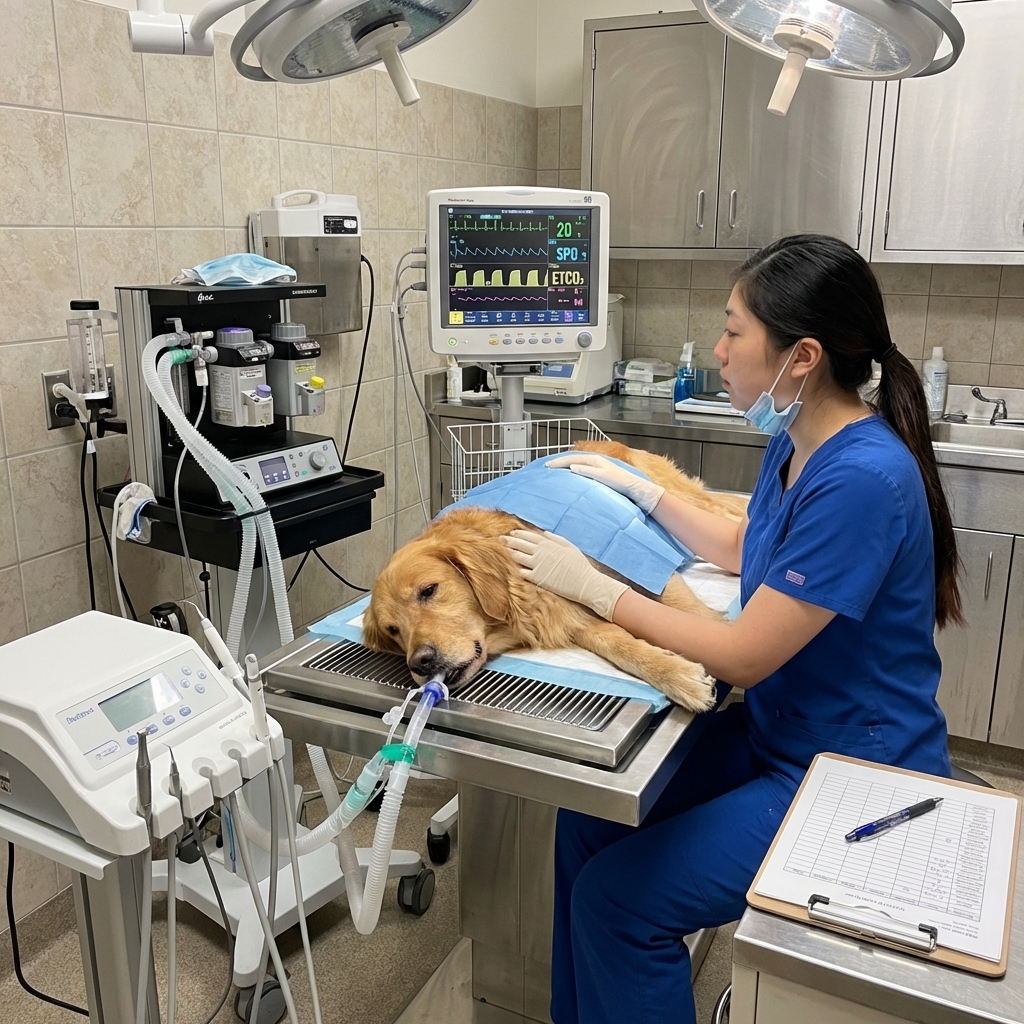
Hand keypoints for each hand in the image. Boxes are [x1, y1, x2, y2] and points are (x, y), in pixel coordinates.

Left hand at [501, 529, 629, 620]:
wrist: (585, 583)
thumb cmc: (580, 565)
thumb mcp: (570, 547)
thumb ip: (556, 539)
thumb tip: (545, 533)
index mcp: (549, 544)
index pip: (529, 536)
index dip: (518, 534)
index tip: (511, 533)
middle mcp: (541, 552)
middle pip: (520, 544)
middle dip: (508, 541)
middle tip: (499, 540)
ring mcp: (538, 565)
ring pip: (517, 557)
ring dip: (508, 553)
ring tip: (500, 551)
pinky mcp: (537, 578)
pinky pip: (521, 572)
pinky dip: (514, 569)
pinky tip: (507, 568)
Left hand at [546, 453, 664, 513]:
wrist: (635, 488)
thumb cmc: (620, 487)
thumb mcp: (601, 481)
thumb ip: (589, 477)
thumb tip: (575, 476)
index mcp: (595, 462)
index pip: (574, 460)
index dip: (561, 462)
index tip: (549, 466)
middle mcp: (596, 461)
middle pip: (573, 458)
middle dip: (558, 461)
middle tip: (545, 465)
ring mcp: (600, 466)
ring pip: (579, 461)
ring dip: (565, 462)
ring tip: (552, 466)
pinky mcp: (605, 473)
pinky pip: (590, 470)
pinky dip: (581, 469)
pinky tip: (572, 469)